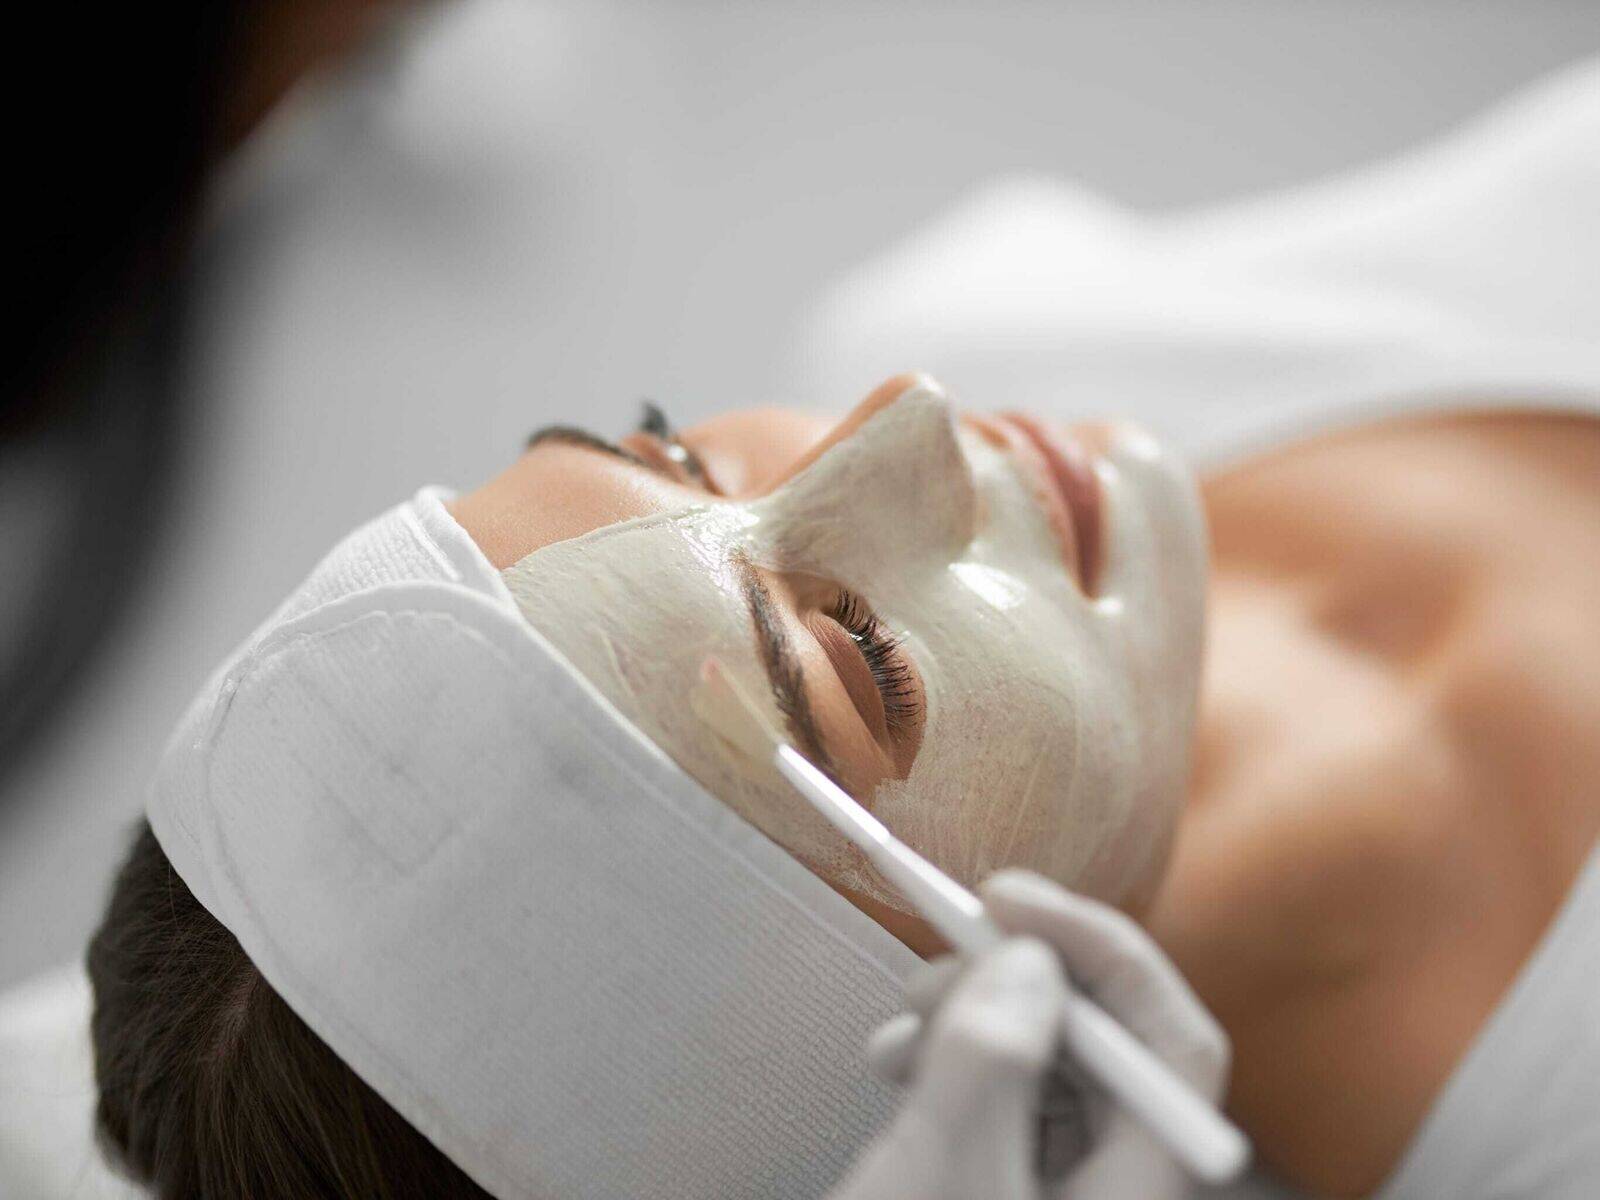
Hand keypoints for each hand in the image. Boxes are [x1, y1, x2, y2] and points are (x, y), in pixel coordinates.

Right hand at [829, 870, 1229, 1199]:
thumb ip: (992, 1055)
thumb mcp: (941, 1170)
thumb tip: (1032, 959)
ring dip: (973, 1019)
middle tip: (936, 956)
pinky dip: (954, 1063)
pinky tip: (897, 1064)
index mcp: (1140, 1193)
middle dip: (1019, 982)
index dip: (1106, 951)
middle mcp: (1119, 1191)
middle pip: (1109, 1044)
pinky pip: (1007, 1101)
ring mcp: (1068, 1196)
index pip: (1174, 1040)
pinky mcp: (1014, 1193)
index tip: (1009, 899)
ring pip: (1050, 1065)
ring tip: (898, 1025)